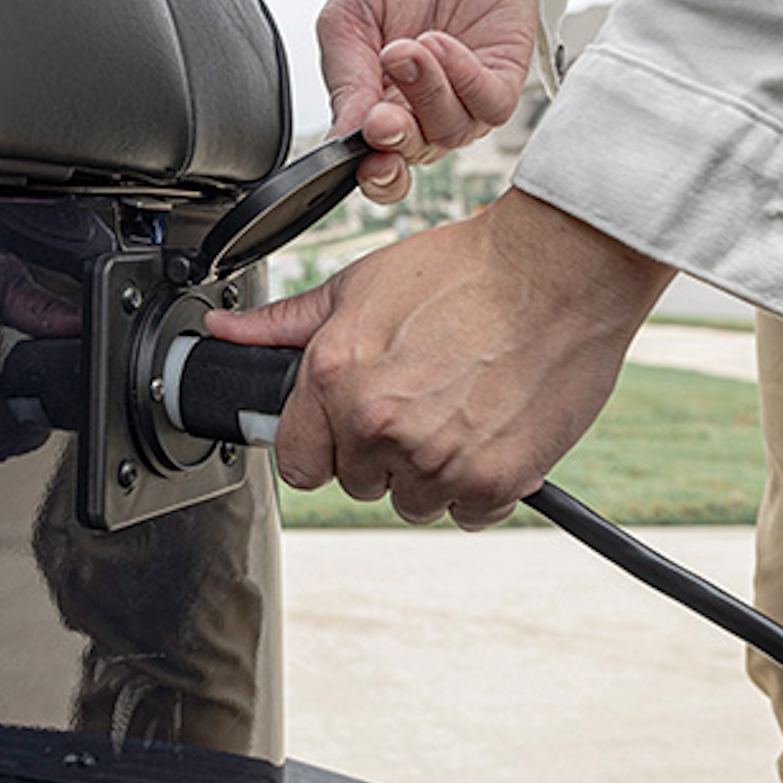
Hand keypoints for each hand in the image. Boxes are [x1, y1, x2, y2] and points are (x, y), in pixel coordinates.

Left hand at [205, 190, 673, 527]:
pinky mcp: (494, 480)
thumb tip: (226, 333)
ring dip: (430, 471)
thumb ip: (285, 323)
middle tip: (418, 401)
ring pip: (412, 502)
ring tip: (457, 411)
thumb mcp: (358, 285)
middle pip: (358, 481)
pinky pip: (469, 513)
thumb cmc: (462, 270)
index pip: (298, 462)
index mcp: (334, 378)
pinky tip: (489, 430)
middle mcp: (378, 424)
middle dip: (380, 451)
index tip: (346, 429)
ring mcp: (436, 458)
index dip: (323, 444)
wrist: (555, 270)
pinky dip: (479, 484)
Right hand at [318, 0, 537, 201]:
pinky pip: (490, 104)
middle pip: (414, 155)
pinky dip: (463, 79)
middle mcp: (424, 113)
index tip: (363, 161)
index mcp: (379, 108)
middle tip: (381, 116)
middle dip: (396, 139)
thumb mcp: (347, 17)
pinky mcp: (504, 75)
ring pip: (451, 130)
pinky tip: (439, 44)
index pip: (379, 168)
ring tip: (407, 47)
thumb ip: (345, 77)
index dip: (375, 177)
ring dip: (425, 93)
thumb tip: (342, 134)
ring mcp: (466, 98)